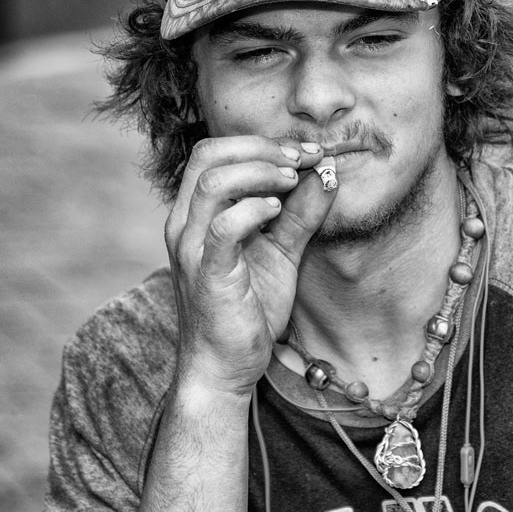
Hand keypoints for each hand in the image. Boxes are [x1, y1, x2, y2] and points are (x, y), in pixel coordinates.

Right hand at [164, 136, 335, 394]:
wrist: (225, 368)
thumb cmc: (249, 310)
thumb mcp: (282, 253)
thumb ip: (300, 214)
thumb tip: (327, 174)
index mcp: (197, 214)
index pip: (216, 152)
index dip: (262, 143)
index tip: (307, 151)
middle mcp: (185, 225)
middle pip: (208, 155)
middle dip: (261, 147)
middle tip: (303, 157)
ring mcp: (191, 248)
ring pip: (212, 183)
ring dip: (259, 171)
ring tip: (294, 178)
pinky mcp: (206, 275)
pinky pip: (223, 228)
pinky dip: (252, 209)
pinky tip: (277, 209)